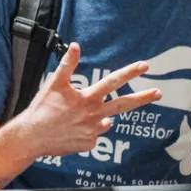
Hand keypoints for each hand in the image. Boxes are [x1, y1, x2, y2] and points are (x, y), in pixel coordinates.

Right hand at [7, 44, 161, 158]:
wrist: (31, 137)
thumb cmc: (41, 108)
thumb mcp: (53, 84)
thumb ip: (67, 65)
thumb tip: (76, 46)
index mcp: (87, 99)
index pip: (112, 82)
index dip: (129, 73)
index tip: (144, 66)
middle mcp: (94, 115)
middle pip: (123, 105)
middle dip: (142, 98)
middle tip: (158, 92)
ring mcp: (92, 132)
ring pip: (105, 122)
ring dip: (98, 118)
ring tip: (77, 119)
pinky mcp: (88, 145)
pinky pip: (92, 136)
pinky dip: (84, 132)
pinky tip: (70, 131)